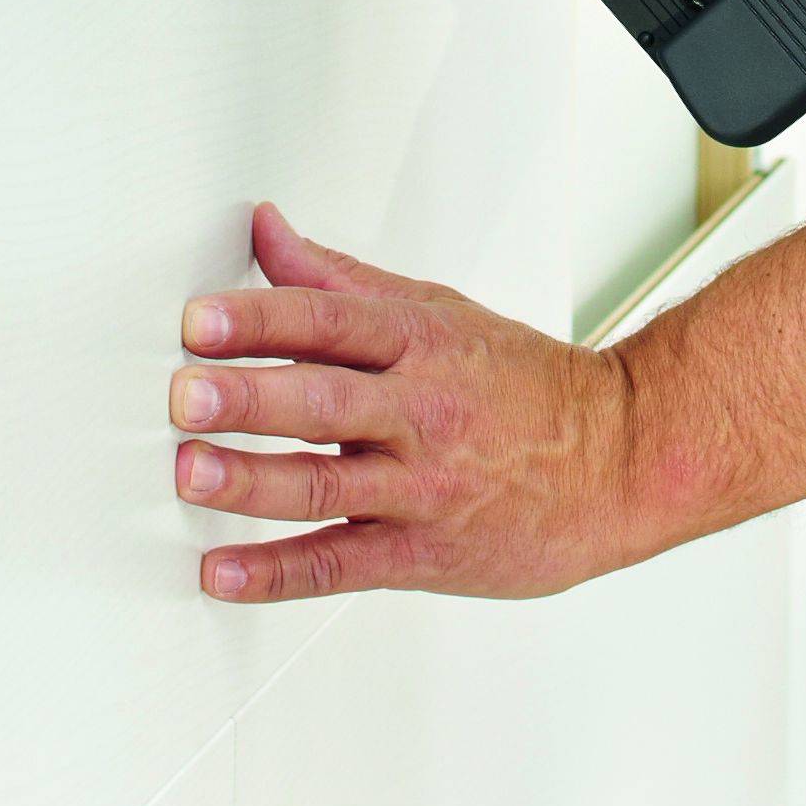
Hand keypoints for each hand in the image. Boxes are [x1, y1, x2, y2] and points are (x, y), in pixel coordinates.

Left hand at [169, 203, 658, 604]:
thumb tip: (266, 233)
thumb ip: (339, 281)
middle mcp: (420, 411)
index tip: (198, 320)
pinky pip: (342, 564)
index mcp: (420, 342)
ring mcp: (422, 486)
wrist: (619, 462)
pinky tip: (222, 572)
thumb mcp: (439, 312)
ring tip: (190, 473)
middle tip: (186, 394)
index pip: (329, 321)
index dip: (261, 318)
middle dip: (249, 397)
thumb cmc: (525, 387)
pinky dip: (277, 573)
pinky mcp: (424, 552)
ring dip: (250, 482)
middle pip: (324, 400)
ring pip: (326, 484)